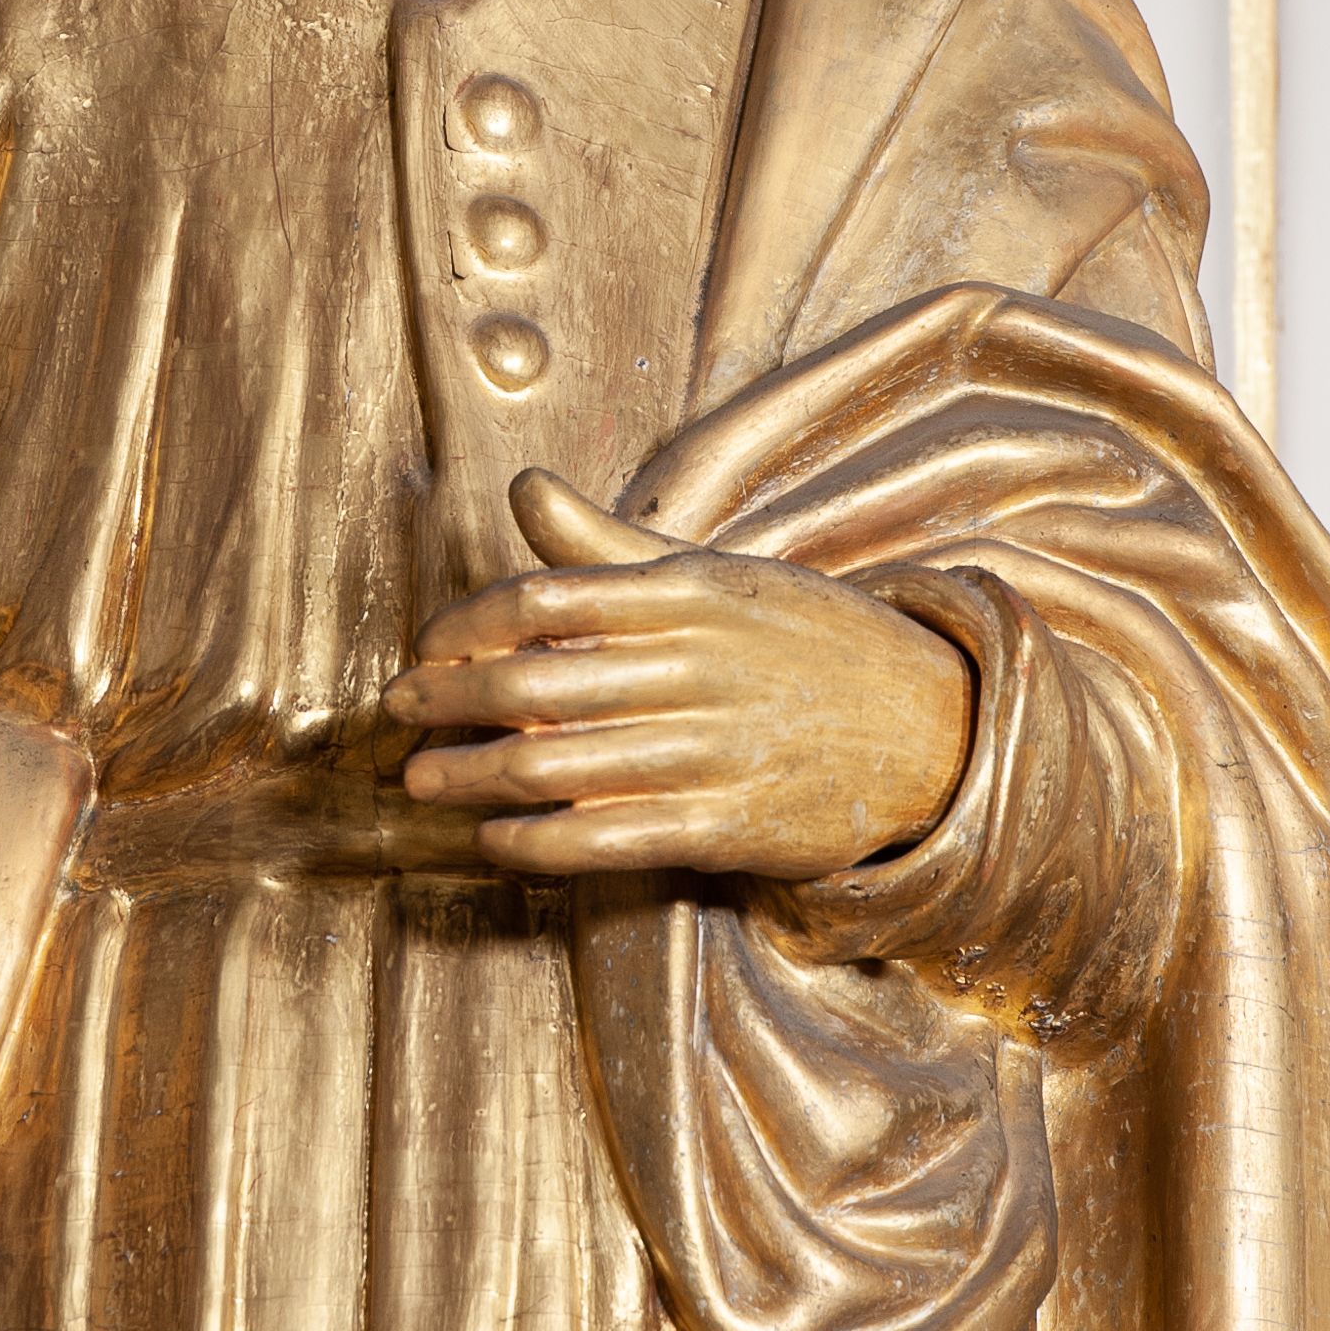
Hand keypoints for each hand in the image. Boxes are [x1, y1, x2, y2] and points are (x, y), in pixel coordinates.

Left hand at [385, 471, 972, 882]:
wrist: (933, 727)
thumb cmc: (809, 643)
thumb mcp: (720, 577)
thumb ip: (610, 547)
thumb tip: (524, 487)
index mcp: (688, 597)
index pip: (546, 599)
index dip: (467, 625)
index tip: (425, 647)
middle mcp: (694, 669)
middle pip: (535, 685)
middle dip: (448, 702)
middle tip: (396, 712)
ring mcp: (710, 750)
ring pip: (557, 766)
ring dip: (472, 777)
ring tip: (422, 779)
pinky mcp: (726, 825)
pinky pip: (606, 837)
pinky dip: (536, 843)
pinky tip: (494, 841)